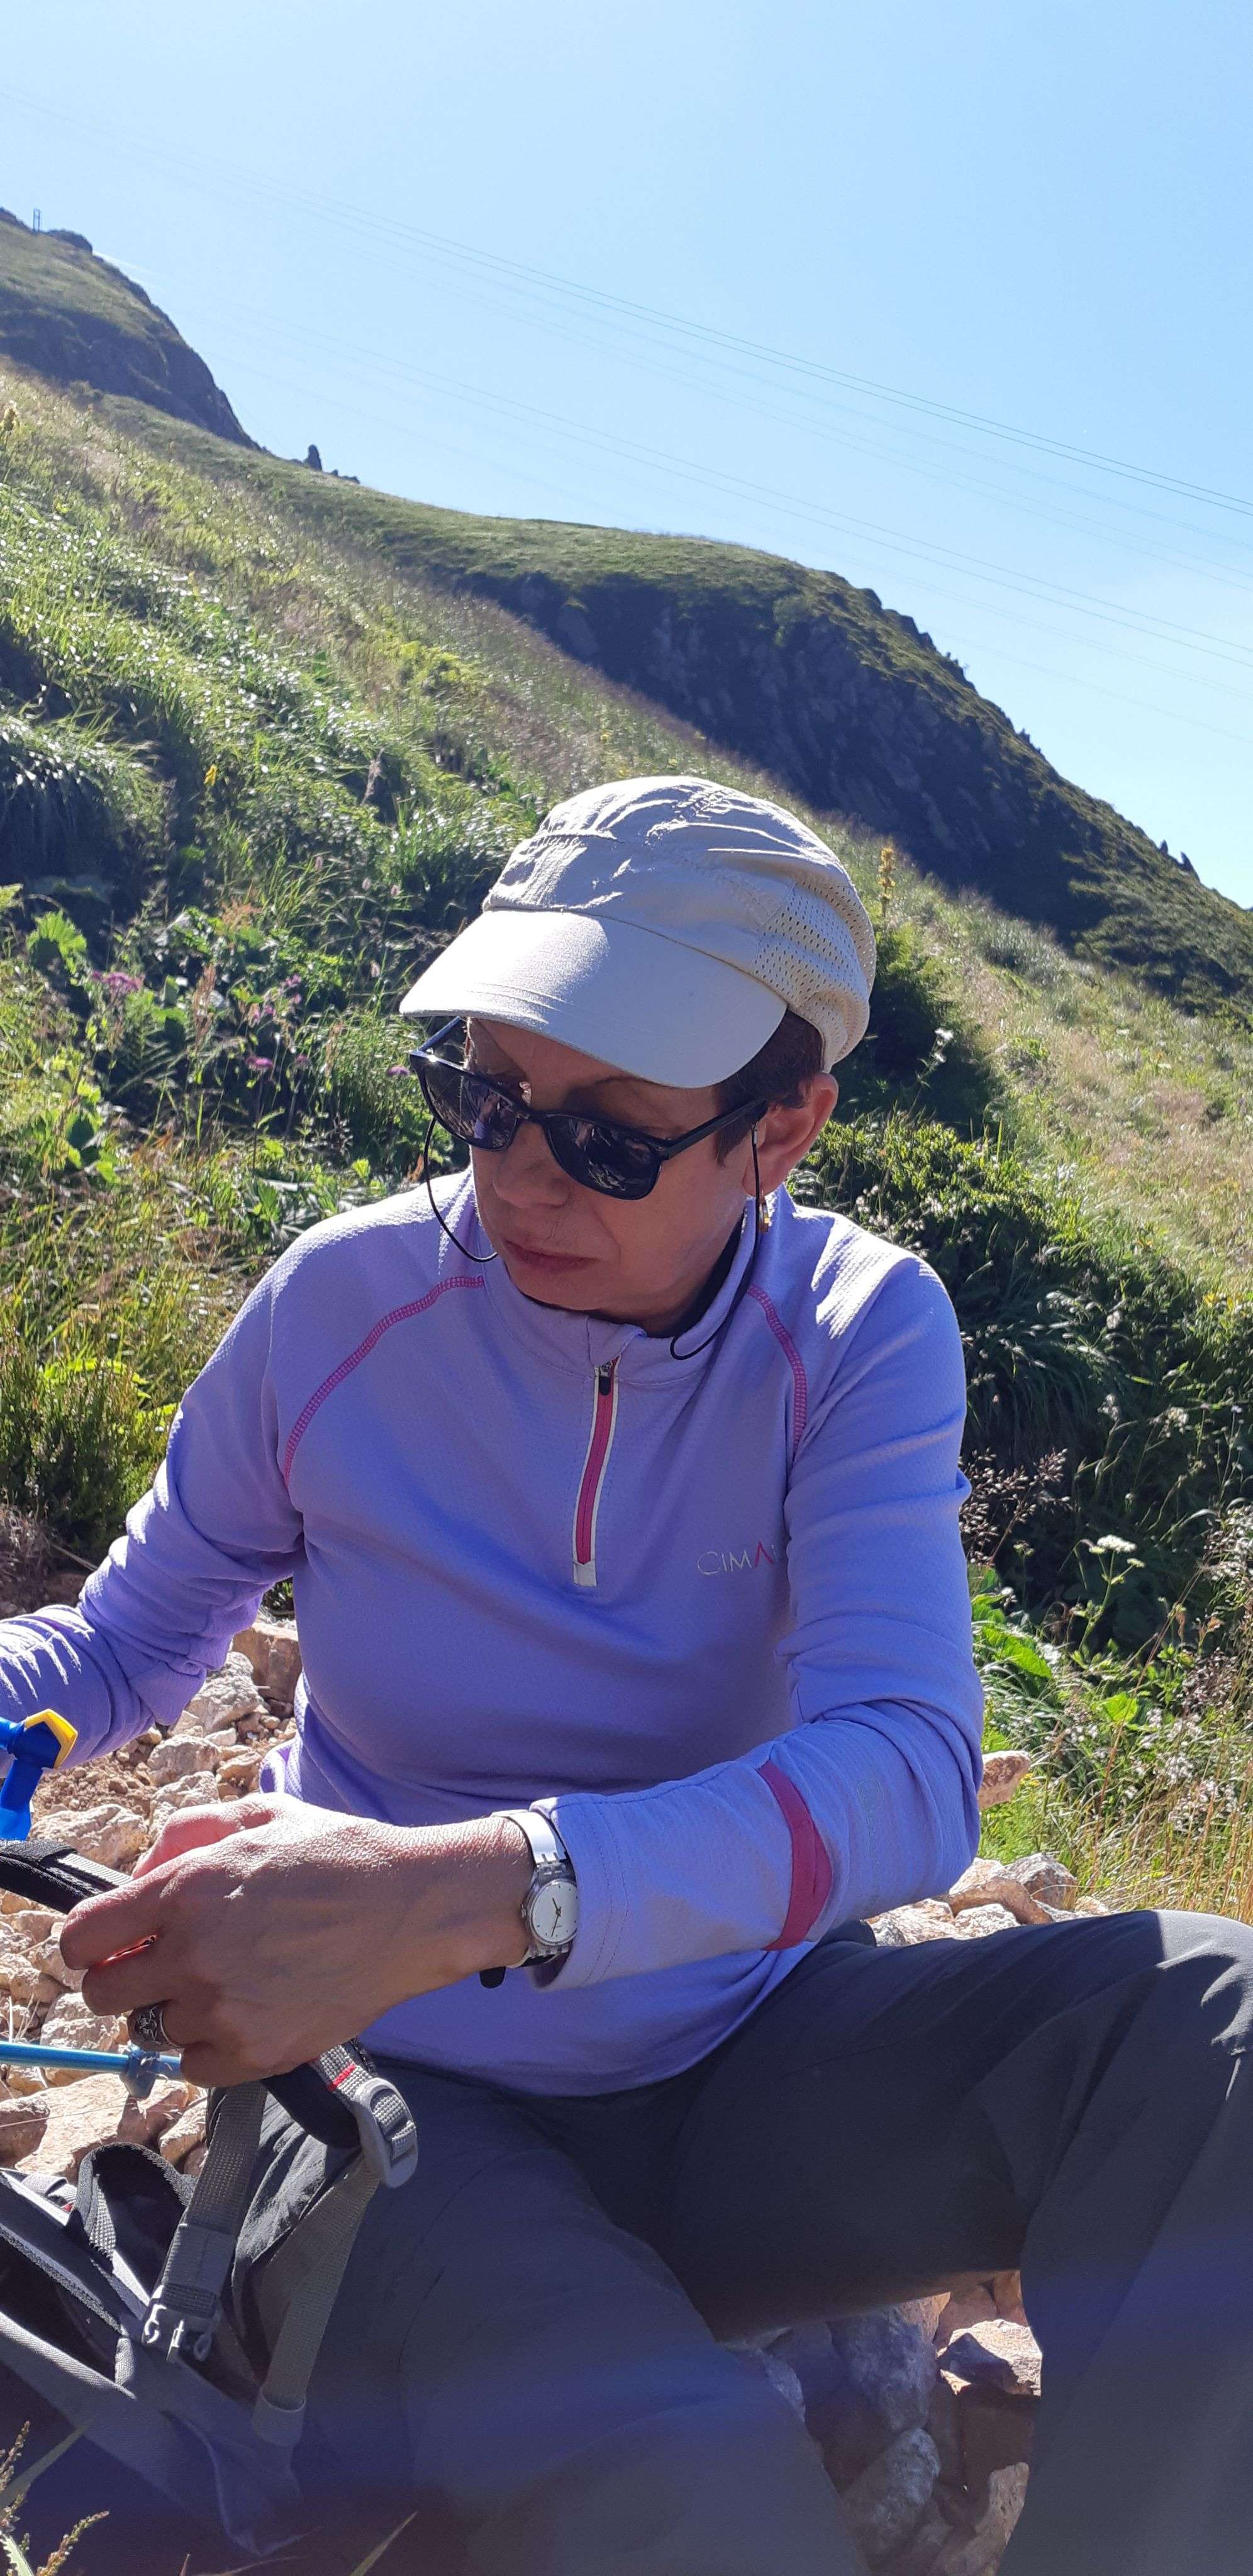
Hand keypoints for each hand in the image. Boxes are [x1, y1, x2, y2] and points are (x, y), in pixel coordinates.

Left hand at [58, 1795, 532, 2086]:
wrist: (414, 1909)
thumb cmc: (339, 1855)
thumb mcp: (259, 1814)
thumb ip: (186, 1835)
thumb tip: (141, 1876)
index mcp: (186, 1890)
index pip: (80, 1939)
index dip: (87, 1944)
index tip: (109, 1946)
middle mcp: (194, 1953)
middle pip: (103, 1995)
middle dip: (125, 1979)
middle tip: (165, 1967)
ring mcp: (223, 2009)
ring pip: (154, 2030)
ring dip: (179, 2010)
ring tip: (232, 1982)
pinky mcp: (256, 2053)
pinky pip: (195, 2067)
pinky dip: (211, 2046)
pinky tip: (249, 2012)